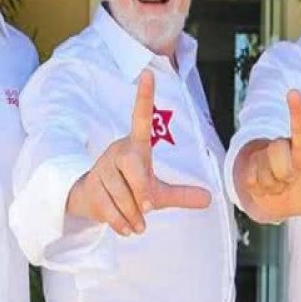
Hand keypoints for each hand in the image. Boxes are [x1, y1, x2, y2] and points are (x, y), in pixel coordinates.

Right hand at [66, 70, 211, 235]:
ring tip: (137, 221)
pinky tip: (128, 227)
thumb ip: (181, 194)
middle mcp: (118, 151)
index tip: (148, 74)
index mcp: (136, 146)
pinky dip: (124, 223)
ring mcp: (101, 168)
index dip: (144, 97)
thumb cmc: (130, 189)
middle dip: (142, 191)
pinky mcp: (91, 187)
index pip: (141, 117)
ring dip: (134, 214)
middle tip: (147, 204)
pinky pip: (111, 209)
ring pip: (123, 194)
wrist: (93, 201)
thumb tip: (209, 198)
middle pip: (133, 167)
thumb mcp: (157, 191)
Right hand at [234, 89, 300, 220]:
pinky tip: (264, 189)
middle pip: (279, 153)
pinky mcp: (247, 168)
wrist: (277, 207)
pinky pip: (253, 179)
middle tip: (290, 183)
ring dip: (273, 185)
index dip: (297, 111)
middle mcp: (282, 148)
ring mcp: (263, 158)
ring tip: (278, 187)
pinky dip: (261, 190)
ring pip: (266, 169)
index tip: (293, 92)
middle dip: (284, 175)